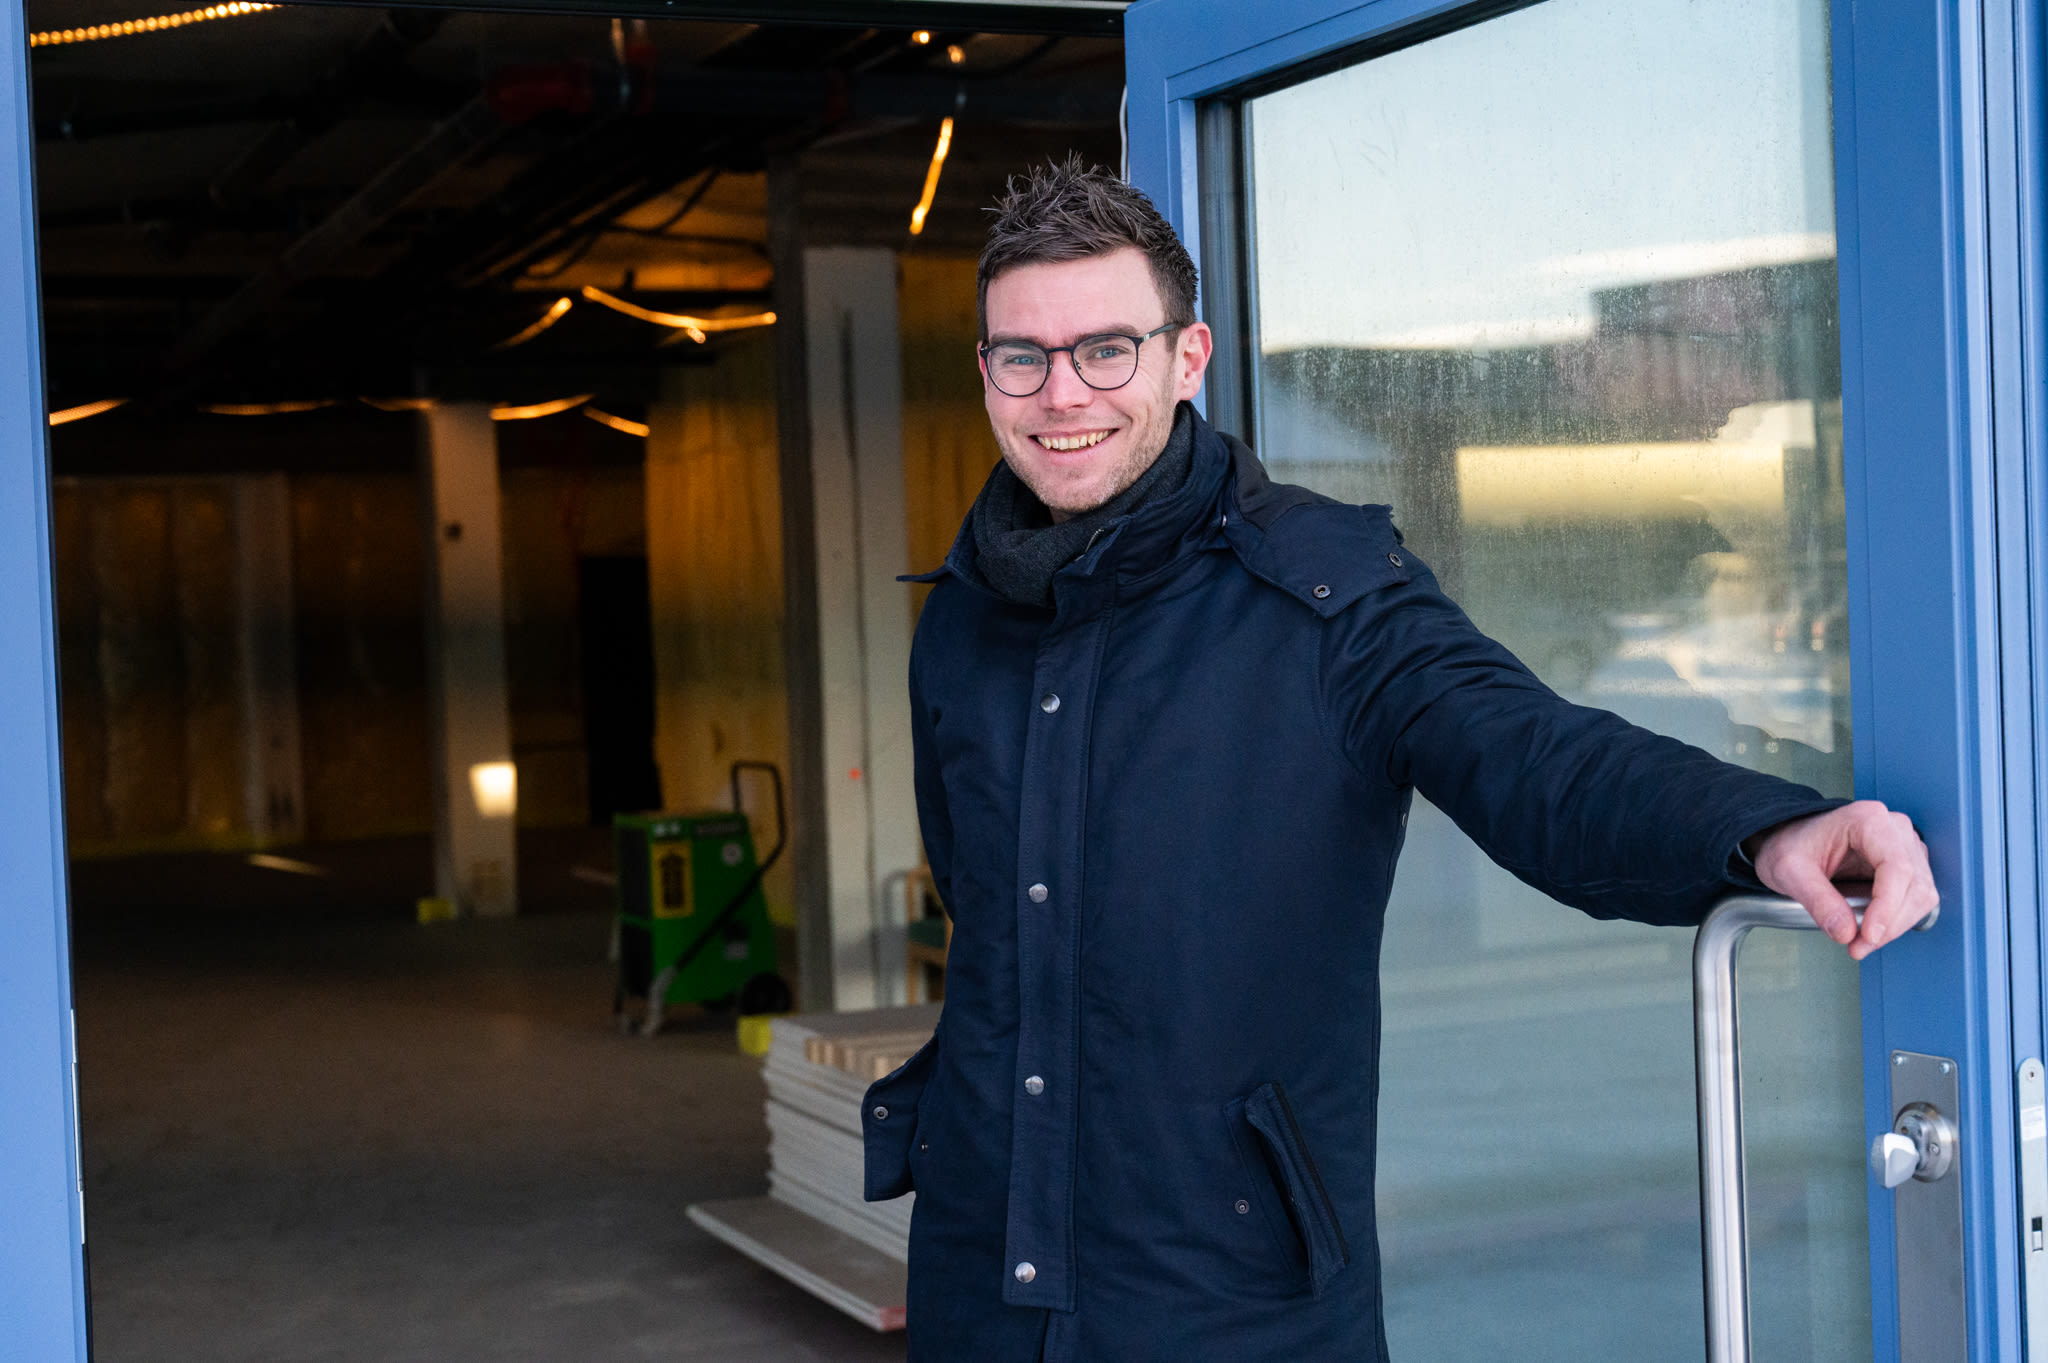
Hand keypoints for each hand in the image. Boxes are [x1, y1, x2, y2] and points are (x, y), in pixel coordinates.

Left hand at [1750, 800, 1937, 959]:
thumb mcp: (1789, 871)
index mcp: (1867, 820)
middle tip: (1858, 946)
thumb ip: (1817, 900)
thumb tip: (1846, 933)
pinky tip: (1872, 931)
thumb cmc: (1790, 845)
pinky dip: (1897, 920)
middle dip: (1890, 923)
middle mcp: (1894, 829)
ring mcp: (1904, 847)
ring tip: (1861, 943)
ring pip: (1921, 894)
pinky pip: (1915, 898)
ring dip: (1896, 926)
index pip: (1896, 867)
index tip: (1869, 935)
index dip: (1888, 906)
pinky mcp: (1906, 866)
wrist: (1789, 840)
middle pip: (1914, 884)